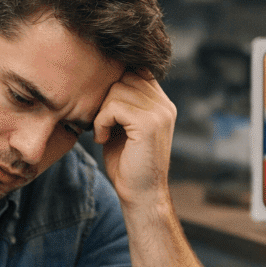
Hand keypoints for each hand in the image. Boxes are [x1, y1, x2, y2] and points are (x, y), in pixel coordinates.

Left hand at [92, 70, 176, 207]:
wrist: (141, 195)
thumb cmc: (128, 165)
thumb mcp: (124, 127)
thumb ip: (122, 103)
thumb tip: (101, 77)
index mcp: (161, 104)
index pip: (135, 71)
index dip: (113, 85)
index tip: (103, 111)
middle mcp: (164, 105)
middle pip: (124, 76)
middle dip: (105, 97)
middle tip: (101, 123)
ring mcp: (159, 113)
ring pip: (117, 89)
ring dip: (101, 111)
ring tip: (102, 132)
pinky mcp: (149, 124)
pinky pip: (114, 106)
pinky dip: (101, 122)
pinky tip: (102, 139)